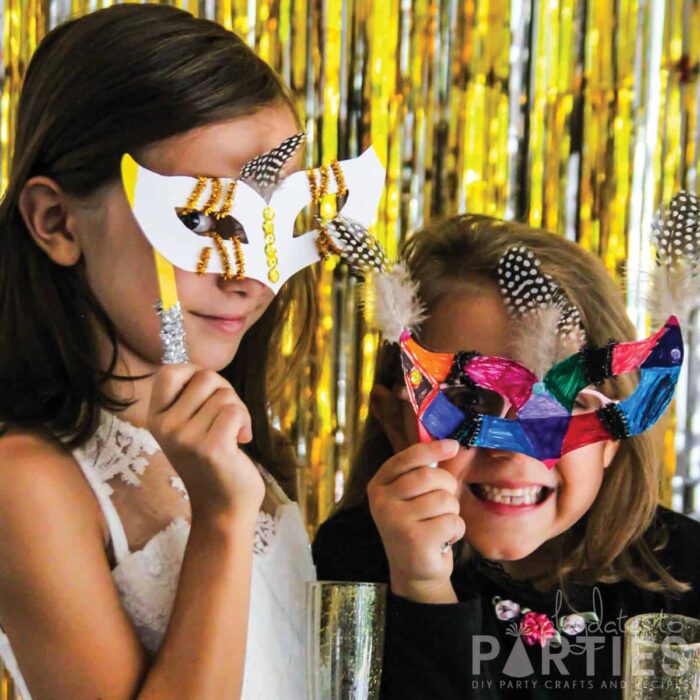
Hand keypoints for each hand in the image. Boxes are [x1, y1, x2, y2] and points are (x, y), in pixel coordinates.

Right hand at [148, 365, 264, 520]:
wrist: (223, 508)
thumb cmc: (213, 461)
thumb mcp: (189, 427)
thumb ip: (191, 399)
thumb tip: (202, 368)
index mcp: (156, 418)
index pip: (169, 371)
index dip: (194, 372)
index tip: (208, 393)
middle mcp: (166, 427)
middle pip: (205, 376)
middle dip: (225, 391)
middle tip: (227, 418)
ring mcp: (186, 437)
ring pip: (225, 394)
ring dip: (239, 411)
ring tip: (234, 434)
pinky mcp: (211, 446)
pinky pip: (235, 410)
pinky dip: (245, 422)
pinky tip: (241, 442)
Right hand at [367, 440, 463, 603]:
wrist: (413, 572)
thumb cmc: (417, 526)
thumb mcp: (409, 497)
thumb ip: (420, 472)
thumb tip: (450, 444)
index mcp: (378, 485)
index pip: (407, 458)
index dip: (432, 449)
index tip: (454, 445)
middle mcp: (381, 501)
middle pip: (429, 476)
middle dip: (447, 487)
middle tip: (444, 503)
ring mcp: (395, 521)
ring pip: (444, 499)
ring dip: (452, 512)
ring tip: (439, 524)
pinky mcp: (414, 540)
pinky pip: (452, 521)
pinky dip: (456, 530)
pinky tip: (442, 540)